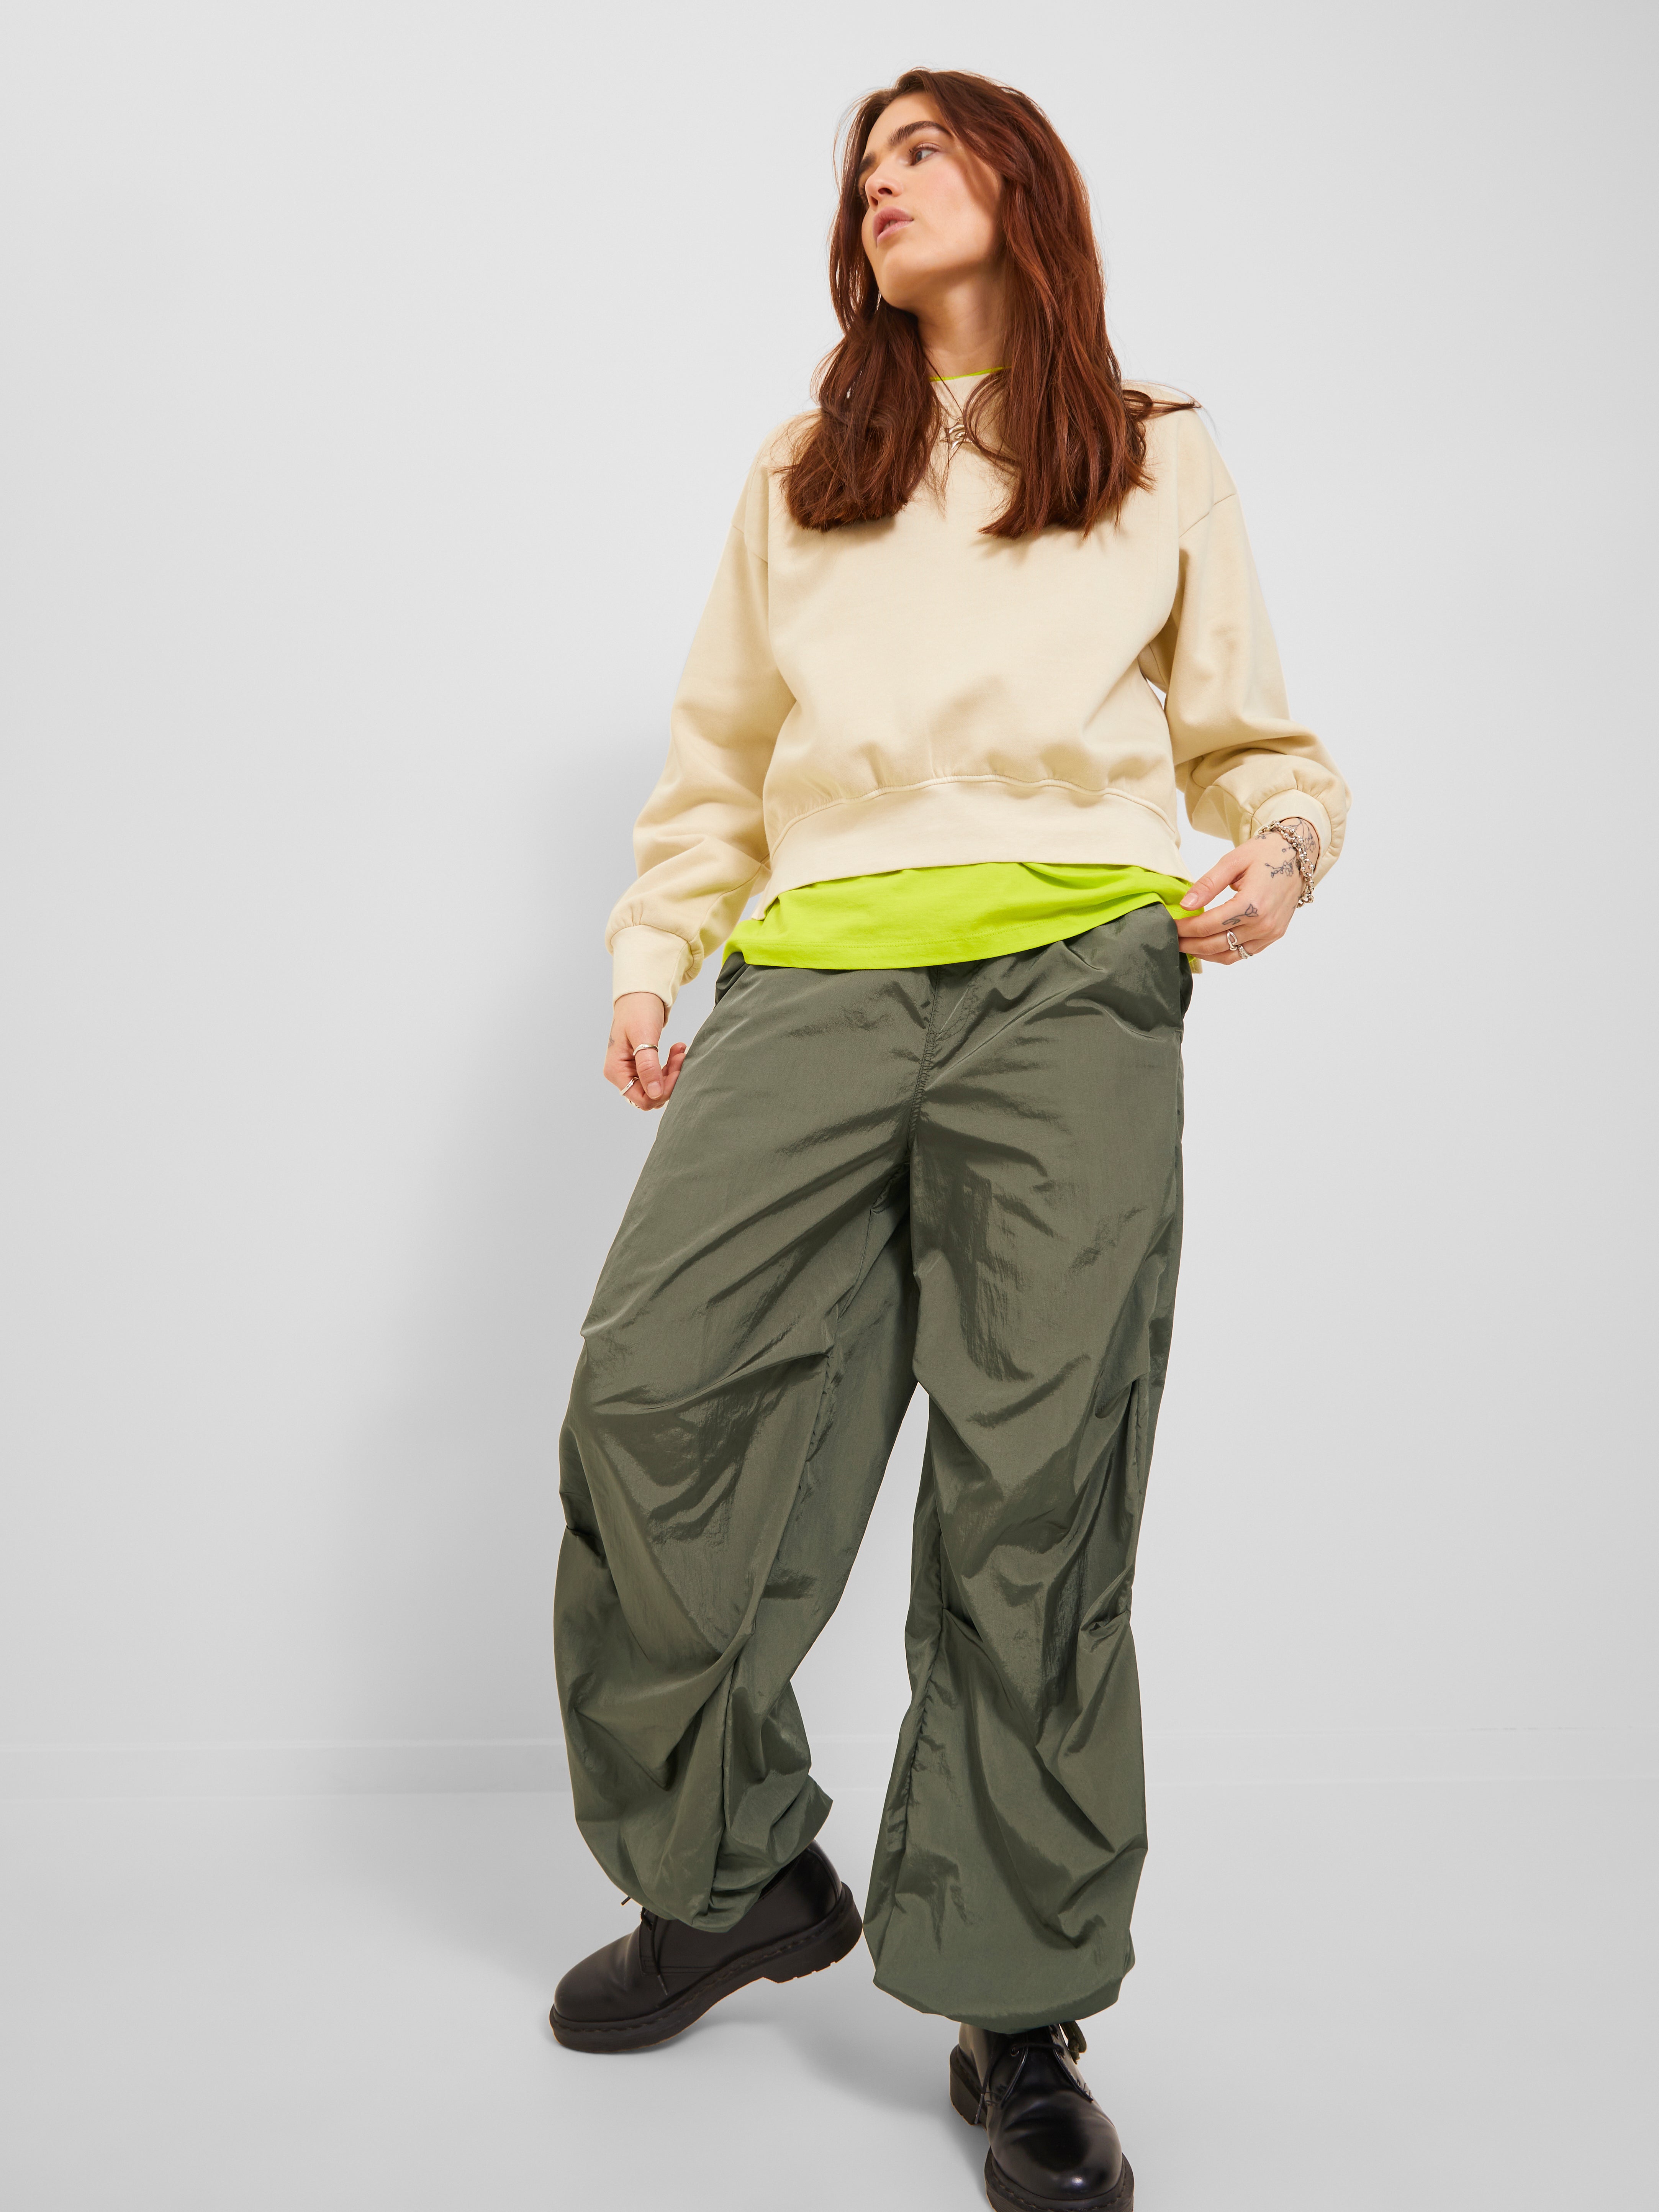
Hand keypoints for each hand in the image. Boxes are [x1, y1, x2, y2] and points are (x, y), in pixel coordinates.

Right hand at [605, 991, 687, 1110]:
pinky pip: (659, 1077)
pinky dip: (670, 1067)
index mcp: (616, 1070)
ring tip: (680, 1052)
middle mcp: (621, 1075)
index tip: (677, 1070)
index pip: (642, 1098)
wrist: (640, 994)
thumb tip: (654, 1093)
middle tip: (681, 1057)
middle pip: (651, 1095)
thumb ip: (647, 1066)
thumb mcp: (643, 1036)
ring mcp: (630, 1071)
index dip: (662, 1090)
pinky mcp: (641, 1066)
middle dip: (669, 1080)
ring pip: (657, 1087)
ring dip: (672, 1073)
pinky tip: (677, 1051)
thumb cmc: (638, 1010)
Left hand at [1175, 818, 1317, 964]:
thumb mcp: (1232, 861)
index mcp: (1252, 904)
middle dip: (1189, 944)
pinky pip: (1243, 954)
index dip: (1185, 928)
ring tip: (1185, 945)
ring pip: (1228, 955)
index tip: (1168, 925)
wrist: (1297, 856)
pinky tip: (1207, 946)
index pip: (1208, 925)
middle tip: (1170, 939)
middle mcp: (1263, 924)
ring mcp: (1270, 933)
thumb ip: (1207, 885)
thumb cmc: (1266, 853)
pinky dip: (1222, 953)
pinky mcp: (1273, 936)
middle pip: (1215, 944)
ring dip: (1204, 953)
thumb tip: (1185, 905)